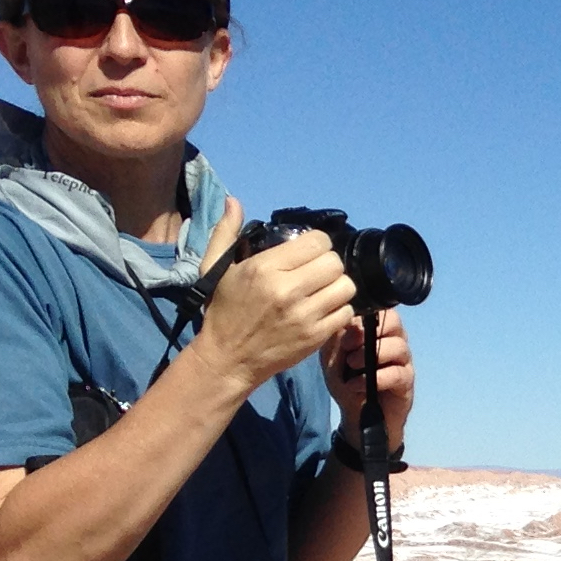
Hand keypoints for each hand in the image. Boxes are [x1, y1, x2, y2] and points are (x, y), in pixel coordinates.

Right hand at [199, 202, 357, 395]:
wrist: (228, 359)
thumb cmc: (223, 311)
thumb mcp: (214, 268)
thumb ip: (226, 232)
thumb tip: (234, 201)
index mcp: (264, 268)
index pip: (317, 242)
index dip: (316, 244)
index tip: (308, 252)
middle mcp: (287, 290)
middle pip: (335, 263)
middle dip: (328, 264)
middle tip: (316, 272)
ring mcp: (304, 315)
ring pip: (346, 287)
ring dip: (337, 286)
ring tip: (322, 290)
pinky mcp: (315, 336)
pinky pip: (346, 313)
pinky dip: (339, 309)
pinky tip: (323, 309)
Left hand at [322, 304, 413, 454]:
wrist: (355, 417)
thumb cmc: (346, 382)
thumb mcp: (332, 358)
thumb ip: (338, 338)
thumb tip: (350, 321)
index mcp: (376, 330)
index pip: (379, 309)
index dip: (363, 315)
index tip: (344, 330)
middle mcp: (393, 340)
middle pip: (394, 321)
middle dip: (370, 331)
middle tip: (349, 347)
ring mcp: (402, 361)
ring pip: (398, 346)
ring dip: (372, 354)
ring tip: (352, 366)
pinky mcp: (406, 382)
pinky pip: (397, 374)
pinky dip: (375, 379)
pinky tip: (357, 385)